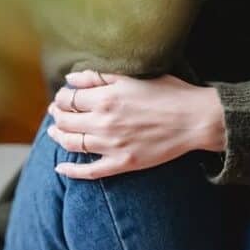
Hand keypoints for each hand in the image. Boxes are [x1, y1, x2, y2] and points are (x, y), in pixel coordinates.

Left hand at [46, 70, 225, 179]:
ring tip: (55, 132)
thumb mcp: (132, 77)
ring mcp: (111, 145)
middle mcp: (103, 122)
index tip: (63, 97)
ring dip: (58, 137)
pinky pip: (89, 172)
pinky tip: (60, 169)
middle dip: (56, 115)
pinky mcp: (122, 164)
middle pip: (65, 120)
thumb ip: (98, 77)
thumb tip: (70, 79)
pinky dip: (71, 172)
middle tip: (55, 112)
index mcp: (105, 98)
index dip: (61, 97)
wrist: (194, 120)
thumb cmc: (168, 93)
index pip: (68, 99)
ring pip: (72, 143)